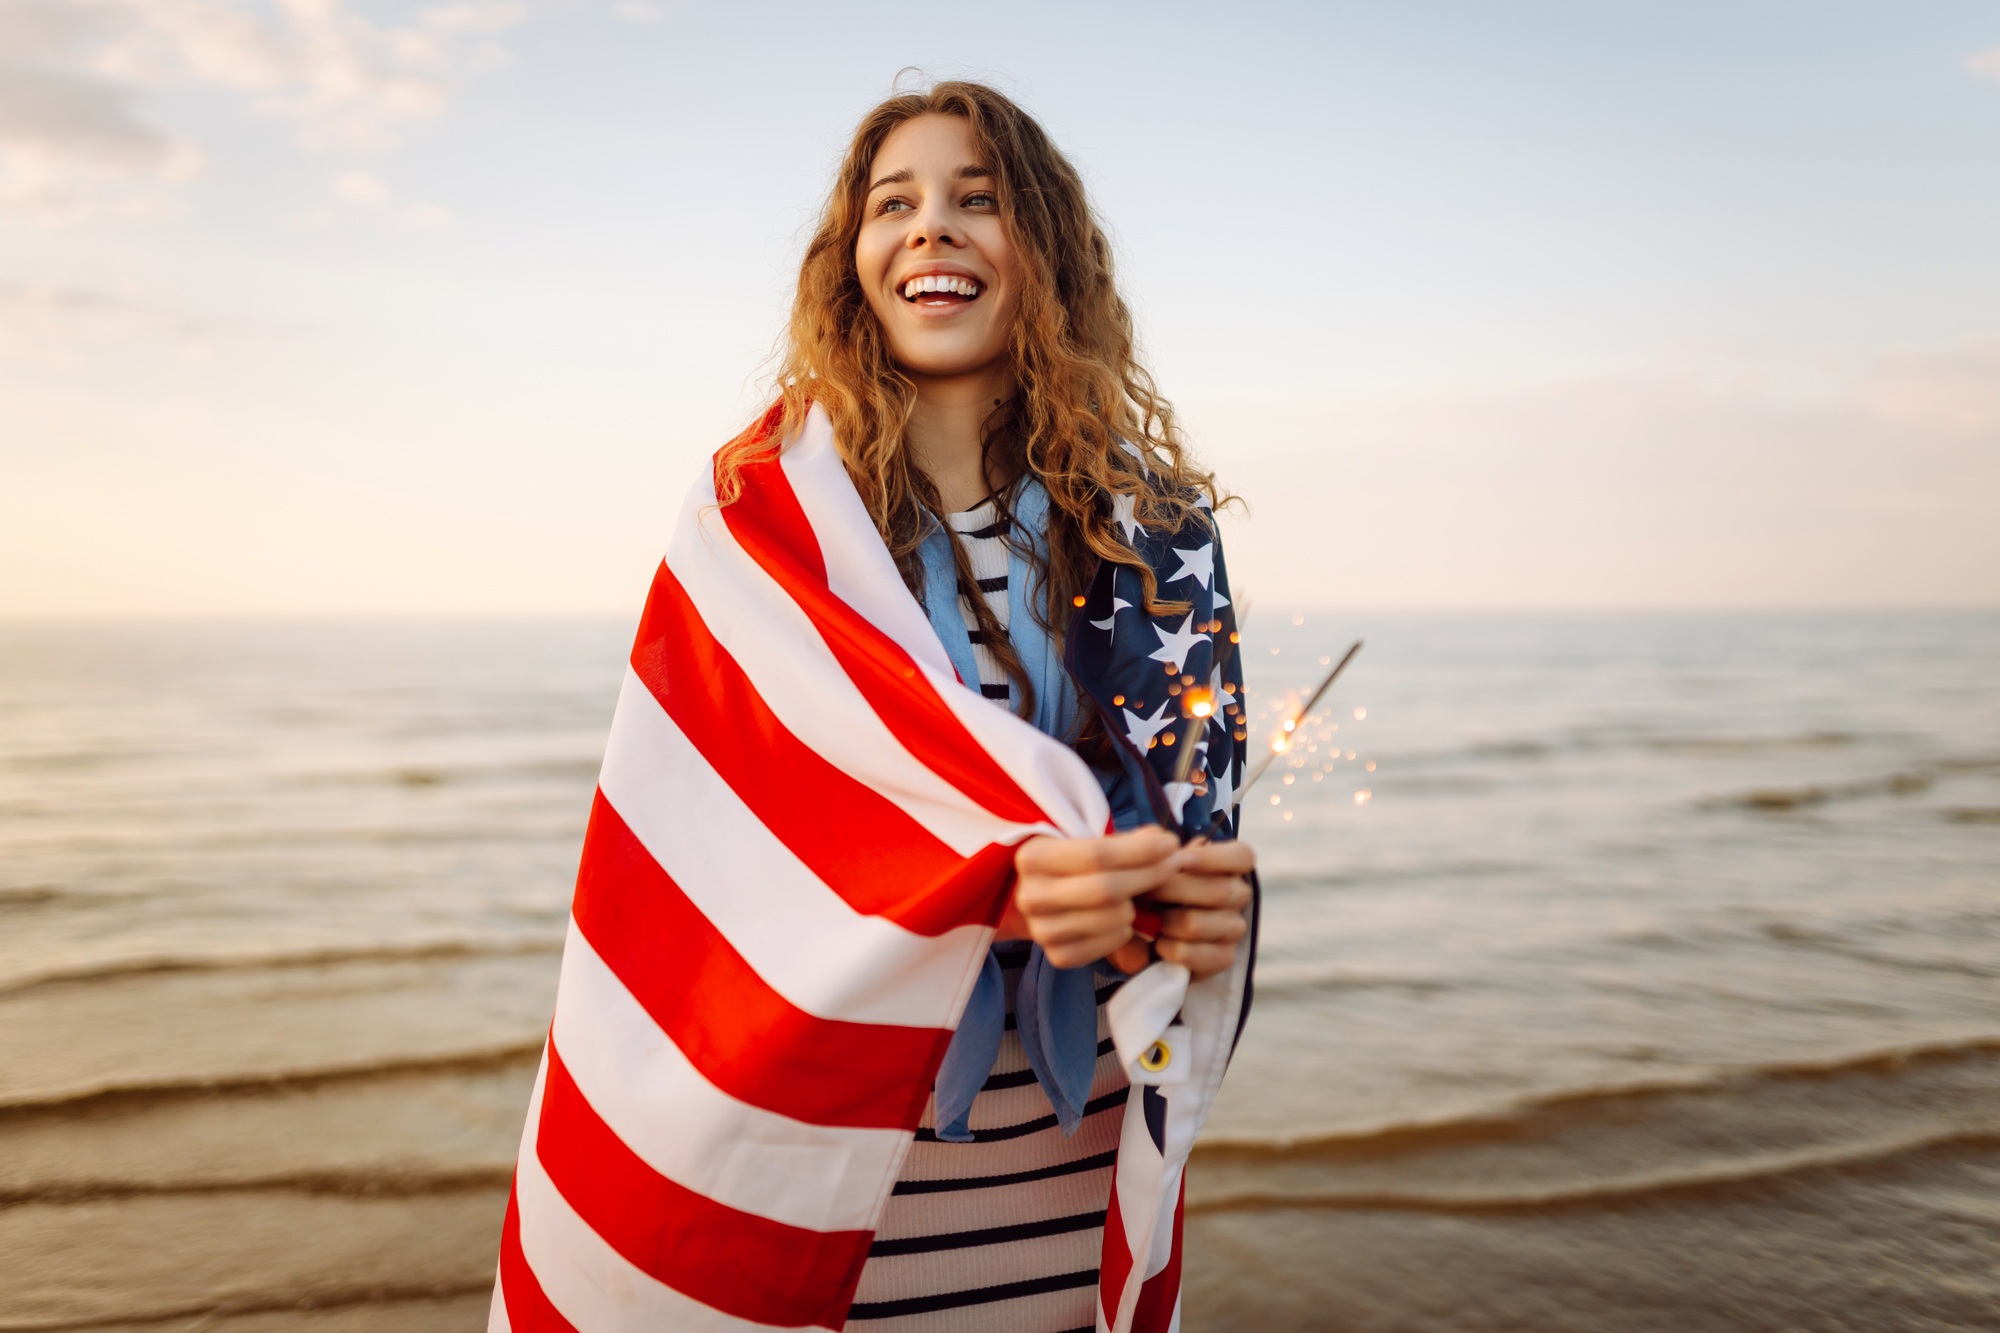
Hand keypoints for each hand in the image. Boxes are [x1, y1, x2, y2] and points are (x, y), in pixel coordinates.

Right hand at [1000, 827, 1181, 968]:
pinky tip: (1124, 919)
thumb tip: (1162, 842)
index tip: (1170, 844)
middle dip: (1150, 875)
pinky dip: (1127, 931)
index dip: (1140, 850)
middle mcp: (1030, 896)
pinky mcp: (1058, 957)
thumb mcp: (1091, 843)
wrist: (1046, 900)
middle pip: (1107, 889)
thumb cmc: (1075, 865)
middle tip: (1174, 865)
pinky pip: (1110, 945)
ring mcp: (1042, 930)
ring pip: (1114, 918)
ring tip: (1144, 893)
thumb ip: (1127, 841)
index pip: (1097, 855)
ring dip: (1140, 906)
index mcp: (1033, 858)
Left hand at [1145, 838, 1253, 980]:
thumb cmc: (1151, 888)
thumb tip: (1159, 842)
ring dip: (1166, 922)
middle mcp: (1238, 895)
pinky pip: (1197, 955)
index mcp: (1229, 865)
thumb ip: (1153, 848)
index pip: (1242, 856)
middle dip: (1173, 890)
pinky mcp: (1224, 957)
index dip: (1215, 858)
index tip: (1183, 860)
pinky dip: (1171, 949)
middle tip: (1144, 891)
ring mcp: (1234, 928)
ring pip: (1198, 923)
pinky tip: (1159, 944)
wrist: (1144, 932)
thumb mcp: (1150, 863)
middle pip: (1218, 891)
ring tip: (1147, 920)